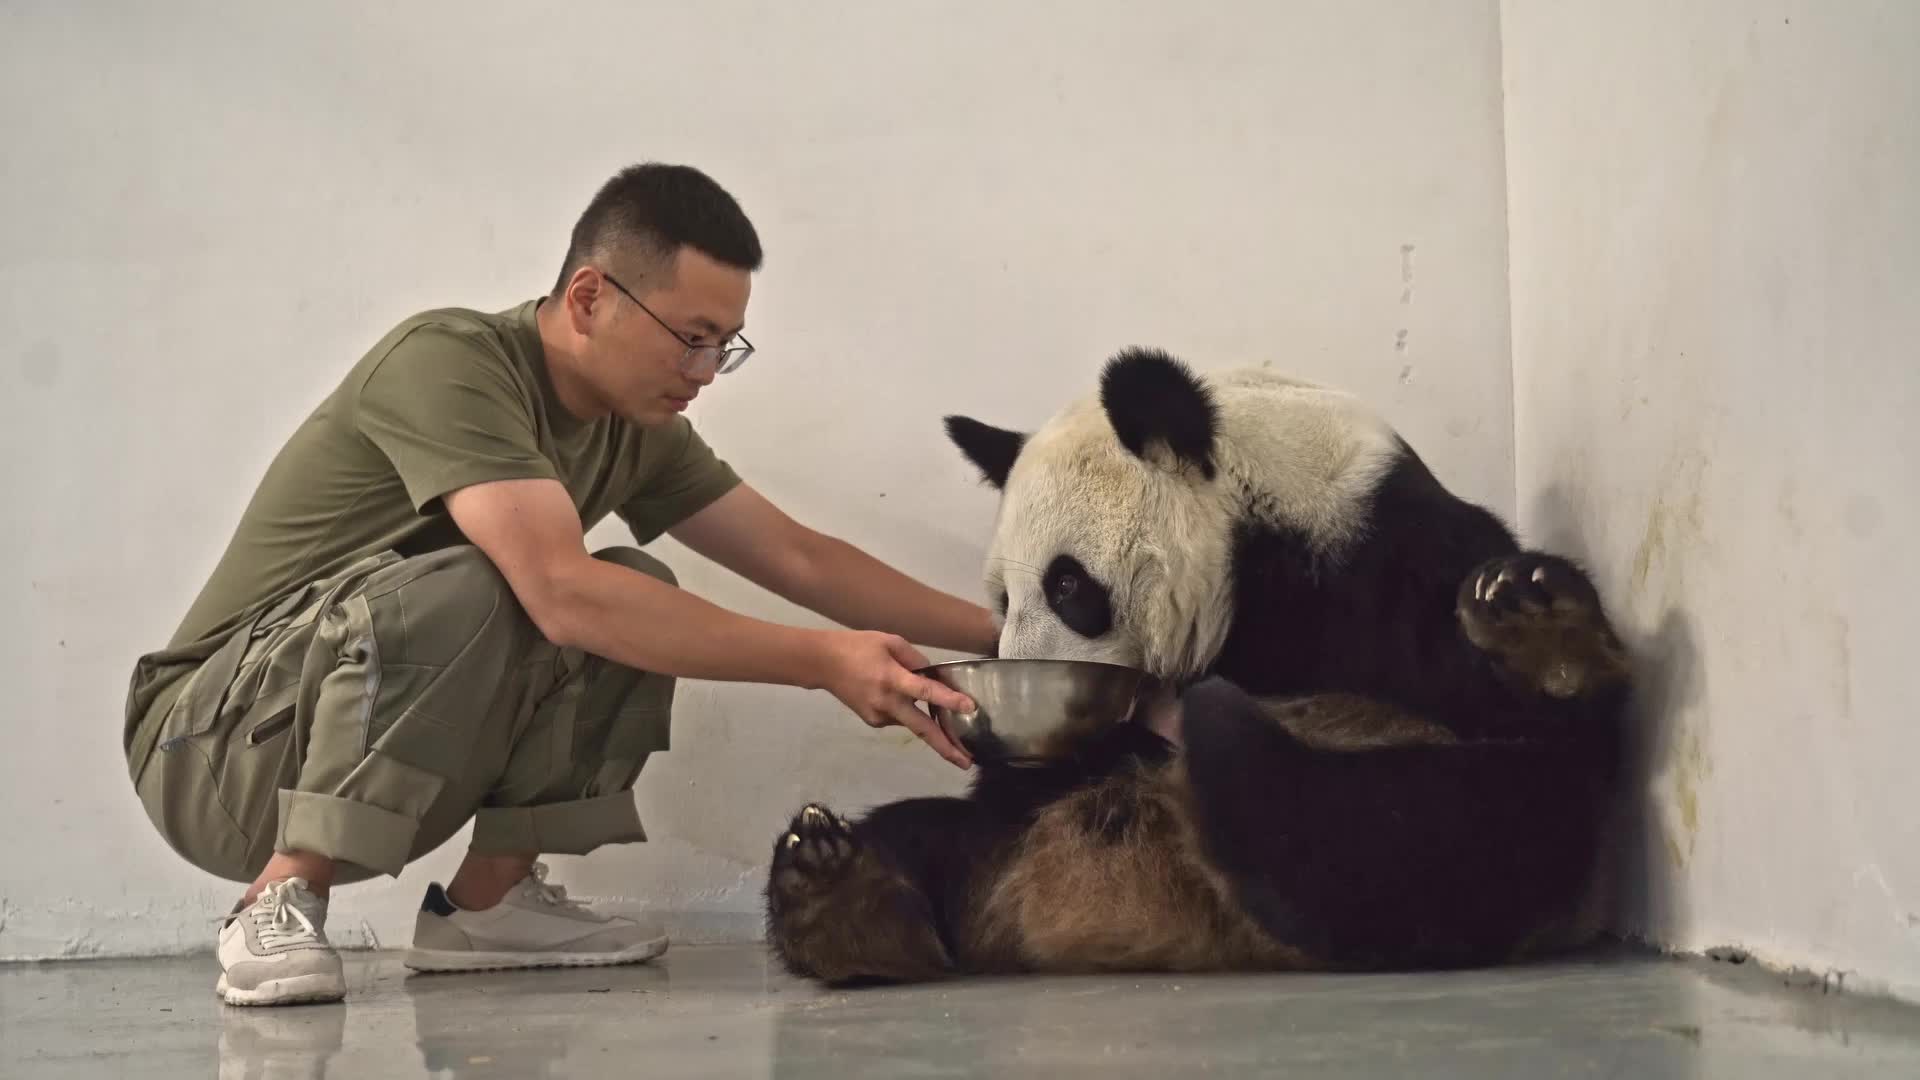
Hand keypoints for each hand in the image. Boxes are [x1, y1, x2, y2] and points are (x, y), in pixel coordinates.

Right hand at [816, 631, 977, 768]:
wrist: (823, 664)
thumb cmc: (858, 647)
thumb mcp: (890, 642)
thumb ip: (915, 659)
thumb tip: (936, 676)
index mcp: (892, 679)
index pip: (925, 691)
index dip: (948, 700)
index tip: (970, 708)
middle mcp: (887, 703)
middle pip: (922, 729)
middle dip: (946, 748)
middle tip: (967, 763)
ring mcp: (879, 716)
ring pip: (912, 721)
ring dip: (929, 722)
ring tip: (943, 714)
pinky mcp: (873, 722)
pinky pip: (899, 717)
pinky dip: (907, 711)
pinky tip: (899, 698)